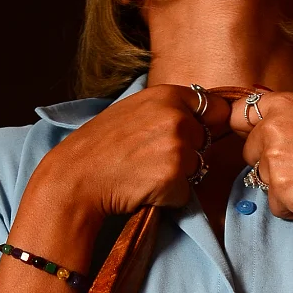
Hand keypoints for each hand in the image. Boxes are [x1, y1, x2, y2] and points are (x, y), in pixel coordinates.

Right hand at [21, 85, 231, 235]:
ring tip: (146, 174)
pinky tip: (145, 189)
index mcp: (167, 95)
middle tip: (153, 158)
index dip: (208, 123)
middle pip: (206, 141)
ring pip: (197, 168)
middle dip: (189, 152)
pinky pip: (186, 193)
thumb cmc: (101, 145)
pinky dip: (170, 197)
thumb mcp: (134, 109)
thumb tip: (198, 118)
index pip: (214, 107)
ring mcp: (177, 150)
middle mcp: (177, 119)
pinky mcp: (174, 180)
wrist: (78, 177)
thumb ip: (167, 109)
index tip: (197, 133)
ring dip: (178, 176)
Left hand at [229, 89, 292, 229]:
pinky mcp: (278, 189)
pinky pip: (274, 204)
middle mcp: (271, 128)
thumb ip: (287, 116)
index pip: (239, 114)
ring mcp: (272, 159)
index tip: (252, 138)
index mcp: (282, 104)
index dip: (244, 129)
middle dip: (267, 162)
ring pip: (262, 179)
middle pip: (248, 152)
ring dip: (281, 186)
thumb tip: (262, 122)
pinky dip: (290, 206)